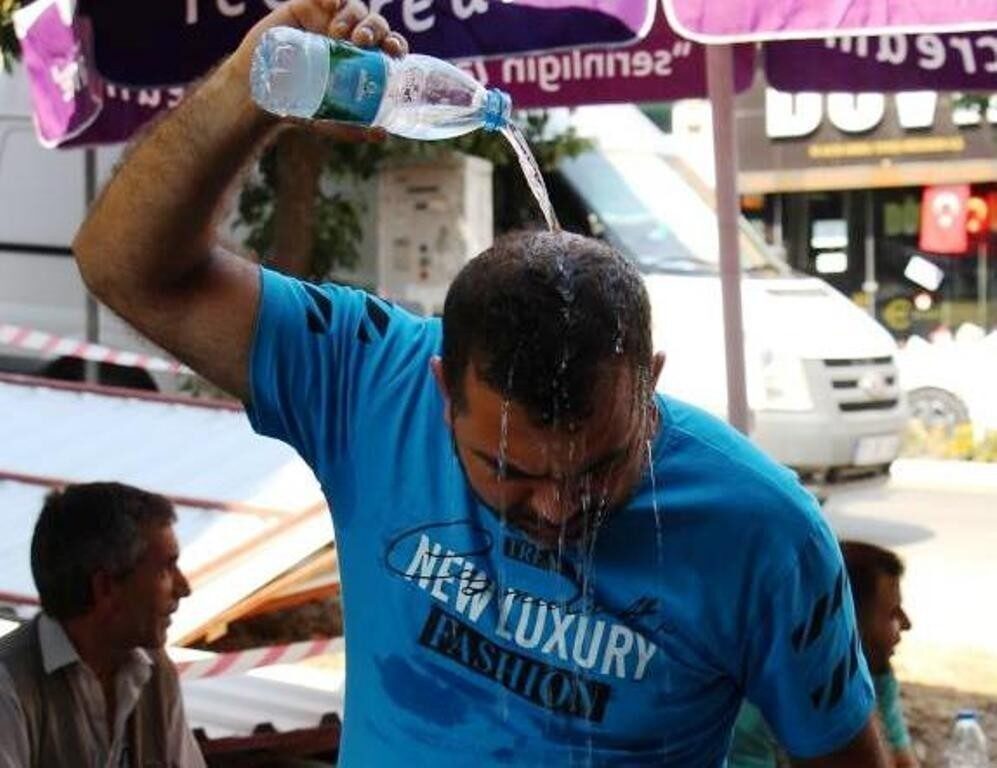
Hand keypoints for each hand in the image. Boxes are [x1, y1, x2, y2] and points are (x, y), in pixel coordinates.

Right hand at [231, 0, 409, 140]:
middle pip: (375, 25)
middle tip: (362, 41)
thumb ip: (354, 128)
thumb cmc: (300, 106)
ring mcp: (328, 21)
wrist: (261, 93)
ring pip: (354, 8)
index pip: (388, 47)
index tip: (394, 51)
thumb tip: (383, 136)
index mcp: (363, 61)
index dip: (396, 44)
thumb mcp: (330, 122)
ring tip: (338, 32)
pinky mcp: (305, 7)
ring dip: (353, 17)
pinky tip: (330, 4)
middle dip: (375, 29)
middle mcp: (350, 39)